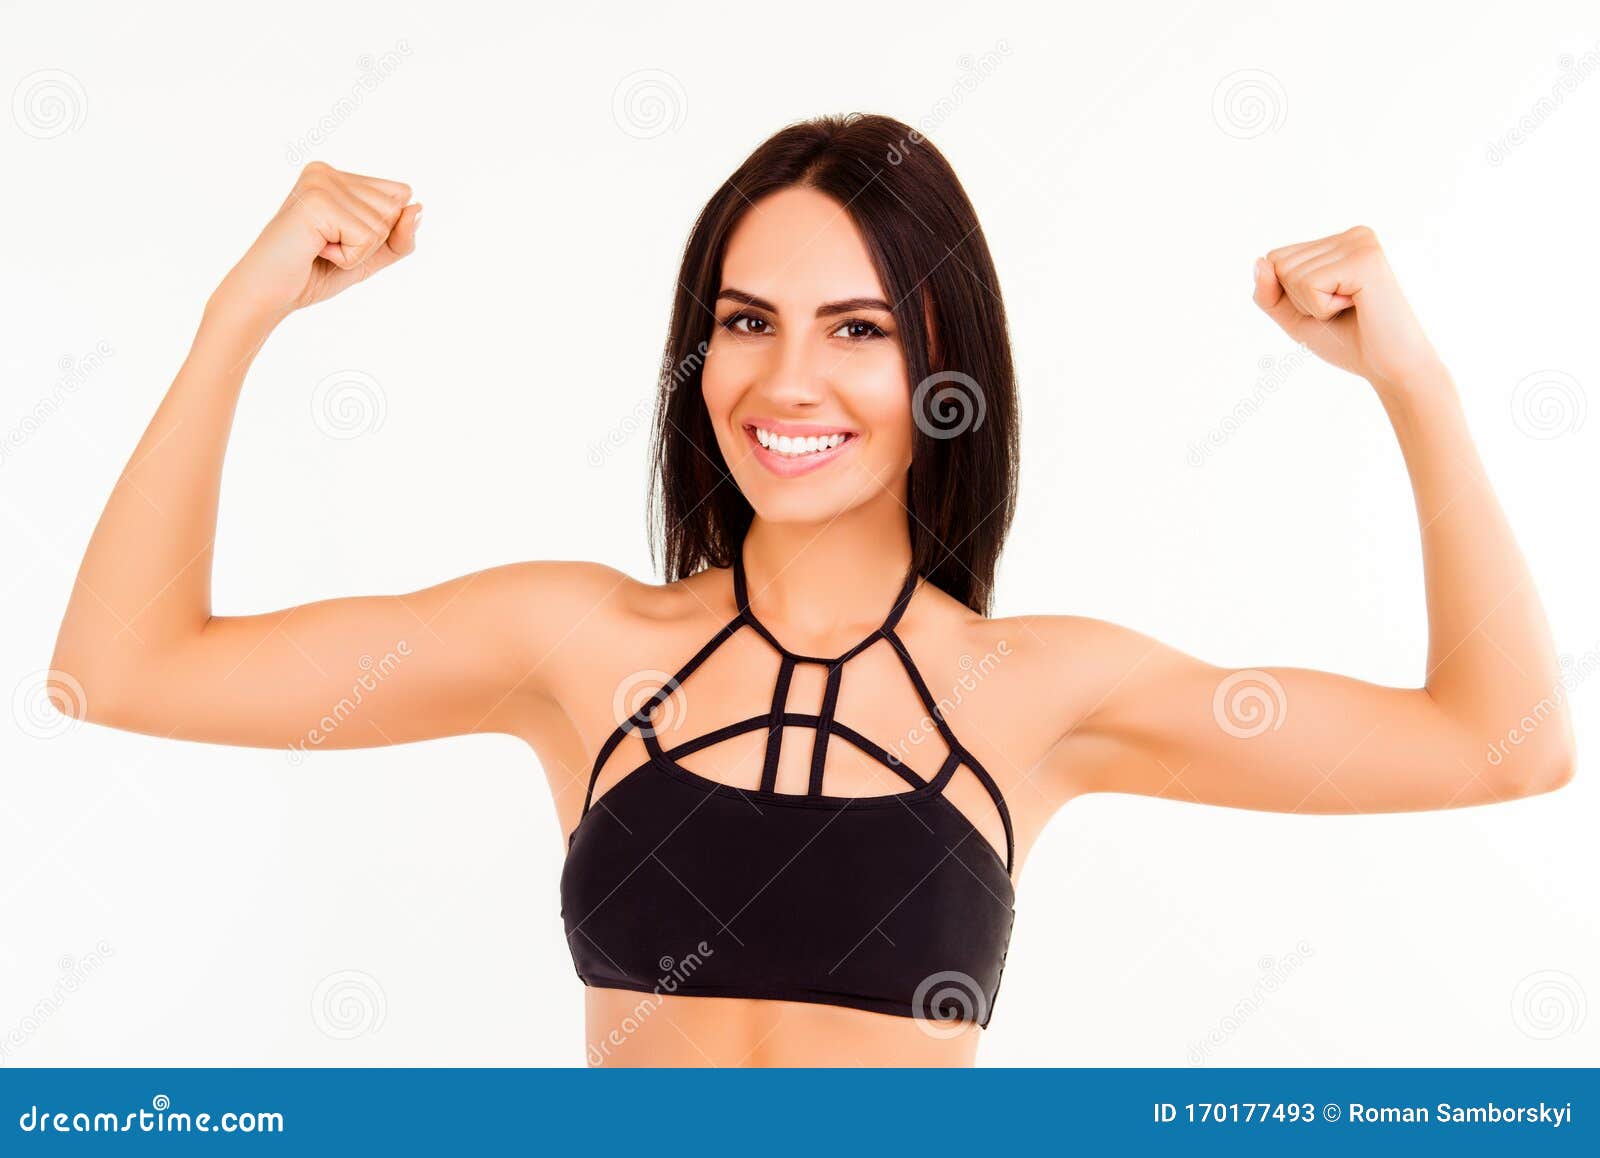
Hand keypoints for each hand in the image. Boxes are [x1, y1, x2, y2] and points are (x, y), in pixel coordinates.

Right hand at [212, 161, 420, 323]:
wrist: (270, 294)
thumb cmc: (314, 273)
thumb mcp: (370, 256)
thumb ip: (400, 235)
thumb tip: (418, 206)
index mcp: (337, 176)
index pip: (400, 195)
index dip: (382, 232)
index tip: (340, 239)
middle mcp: (327, 171)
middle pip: (395, 208)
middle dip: (370, 243)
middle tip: (328, 248)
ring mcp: (320, 183)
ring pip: (382, 224)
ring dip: (357, 252)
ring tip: (320, 249)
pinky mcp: (317, 202)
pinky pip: (366, 238)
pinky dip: (348, 258)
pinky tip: (316, 250)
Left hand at [1252, 226, 1444, 393]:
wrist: (1389, 367)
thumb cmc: (1347, 341)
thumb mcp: (1294, 316)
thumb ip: (1269, 292)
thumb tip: (1259, 261)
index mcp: (1338, 243)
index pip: (1275, 259)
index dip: (1289, 296)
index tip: (1328, 306)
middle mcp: (1352, 235)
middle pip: (1279, 264)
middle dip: (1299, 300)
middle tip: (1340, 311)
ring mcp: (1360, 243)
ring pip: (1290, 274)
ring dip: (1312, 306)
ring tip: (1350, 309)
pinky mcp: (1365, 259)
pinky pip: (1308, 284)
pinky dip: (1322, 308)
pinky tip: (1356, 306)